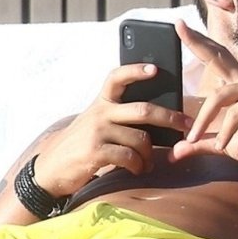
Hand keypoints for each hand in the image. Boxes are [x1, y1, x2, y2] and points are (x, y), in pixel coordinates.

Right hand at [30, 63, 186, 195]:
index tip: (155, 69)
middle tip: (186, 125)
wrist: (52, 166)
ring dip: (150, 154)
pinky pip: (130, 156)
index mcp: (101, 102)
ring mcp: (97, 132)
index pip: (117, 77)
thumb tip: (159, 116)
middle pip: (143, 110)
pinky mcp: (96, 152)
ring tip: (149, 162)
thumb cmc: (83, 143)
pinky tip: (138, 169)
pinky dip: (139, 165)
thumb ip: (119, 115)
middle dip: (170, 118)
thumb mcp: (96, 122)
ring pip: (141, 139)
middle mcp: (100, 113)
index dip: (136, 71)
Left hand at [170, 21, 237, 174]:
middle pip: (218, 57)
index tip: (181, 26)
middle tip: (178, 24)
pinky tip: (222, 144)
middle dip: (197, 42)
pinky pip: (236, 112)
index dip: (200, 43)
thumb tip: (176, 151)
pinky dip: (226, 131)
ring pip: (219, 96)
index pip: (216, 60)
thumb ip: (202, 144)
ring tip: (192, 139)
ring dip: (203, 119)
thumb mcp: (225, 144)